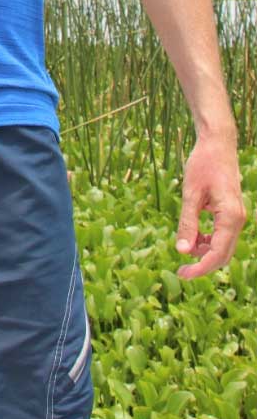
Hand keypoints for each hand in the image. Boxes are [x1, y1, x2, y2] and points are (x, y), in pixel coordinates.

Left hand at [175, 134, 246, 278]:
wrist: (217, 144)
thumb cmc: (203, 164)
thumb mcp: (190, 193)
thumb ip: (187, 222)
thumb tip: (182, 251)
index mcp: (230, 217)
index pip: (217, 253)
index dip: (200, 268)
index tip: (182, 274)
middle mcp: (238, 219)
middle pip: (223, 255)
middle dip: (202, 265)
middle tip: (180, 272)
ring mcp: (236, 217)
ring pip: (223, 247)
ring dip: (205, 252)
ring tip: (184, 245)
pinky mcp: (232, 213)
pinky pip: (222, 236)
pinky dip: (208, 241)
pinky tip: (193, 236)